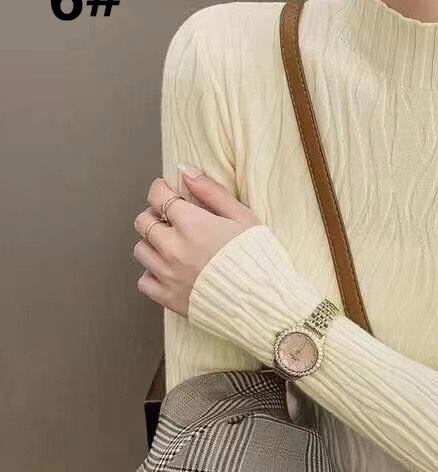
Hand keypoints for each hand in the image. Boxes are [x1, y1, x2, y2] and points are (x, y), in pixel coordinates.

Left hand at [133, 164, 260, 317]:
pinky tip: (170, 270)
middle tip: (171, 218)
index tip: (166, 190)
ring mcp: (168, 274)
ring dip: (152, 242)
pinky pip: (144, 281)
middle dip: (154, 214)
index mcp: (192, 224)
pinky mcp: (168, 298)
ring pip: (140, 250)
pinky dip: (152, 273)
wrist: (263, 302)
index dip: (160, 189)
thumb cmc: (259, 258)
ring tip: (172, 244)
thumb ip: (211, 192)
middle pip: (142, 222)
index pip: (158, 197)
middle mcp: (173, 248)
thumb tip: (185, 169)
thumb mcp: (243, 217)